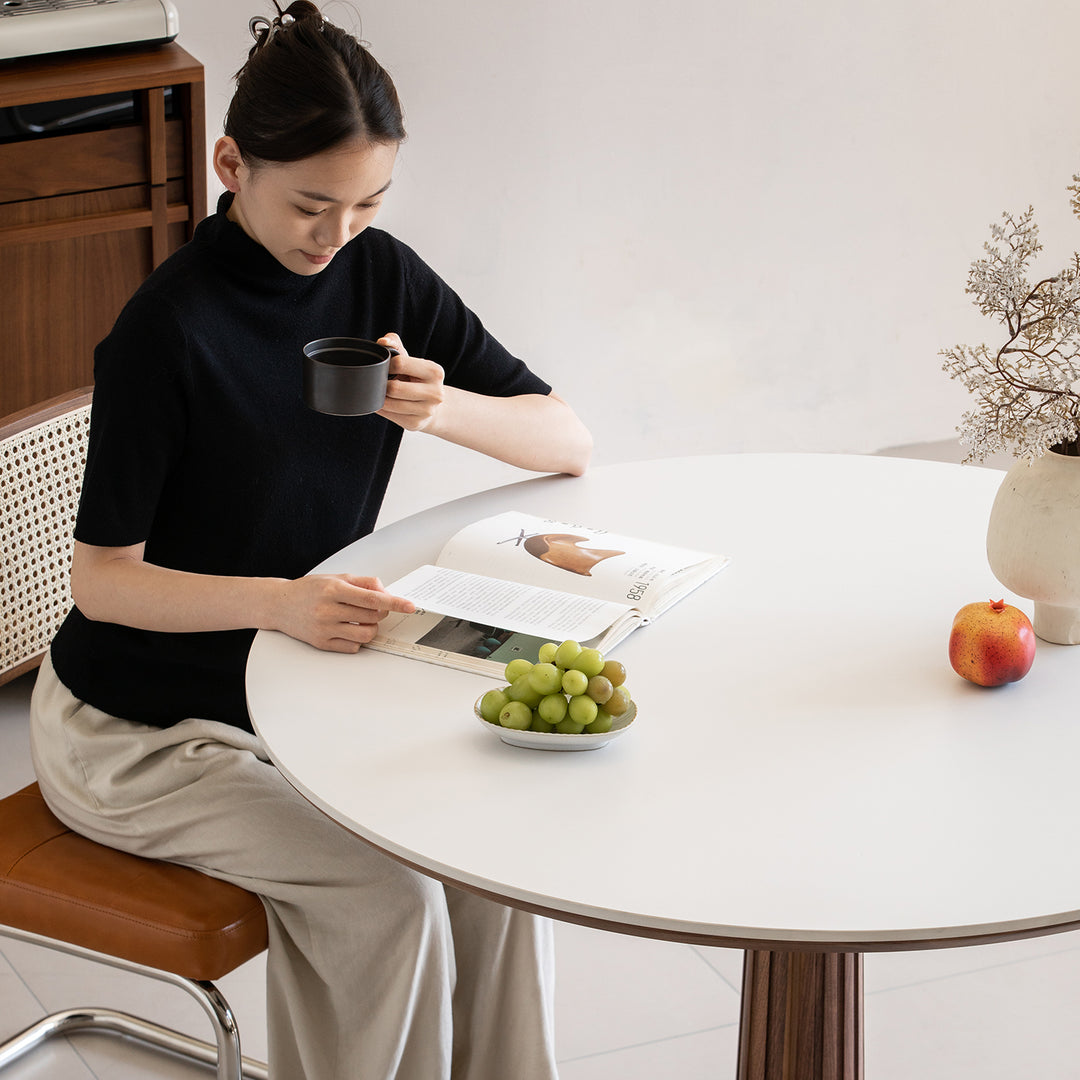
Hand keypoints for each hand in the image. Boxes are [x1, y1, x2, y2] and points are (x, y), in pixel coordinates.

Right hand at [273, 574, 414, 652]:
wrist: (279, 604)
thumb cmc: (309, 589)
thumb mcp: (336, 577)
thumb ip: (363, 582)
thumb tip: (385, 591)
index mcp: (333, 589)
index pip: (372, 597)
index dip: (394, 602)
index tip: (409, 605)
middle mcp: (328, 609)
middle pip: (372, 617)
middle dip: (380, 613)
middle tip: (373, 608)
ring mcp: (324, 628)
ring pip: (365, 634)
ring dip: (371, 627)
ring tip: (362, 619)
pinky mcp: (321, 643)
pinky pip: (353, 646)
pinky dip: (358, 639)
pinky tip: (349, 628)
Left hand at [376, 333, 445, 431]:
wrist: (434, 405)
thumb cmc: (418, 379)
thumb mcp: (411, 360)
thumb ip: (396, 346)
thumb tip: (383, 342)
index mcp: (435, 372)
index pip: (400, 363)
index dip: (387, 364)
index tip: (387, 367)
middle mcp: (435, 393)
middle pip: (394, 388)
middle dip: (384, 384)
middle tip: (385, 382)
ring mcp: (427, 411)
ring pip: (390, 404)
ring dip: (381, 397)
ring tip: (385, 393)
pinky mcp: (417, 424)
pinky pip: (389, 415)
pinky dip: (382, 408)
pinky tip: (387, 404)